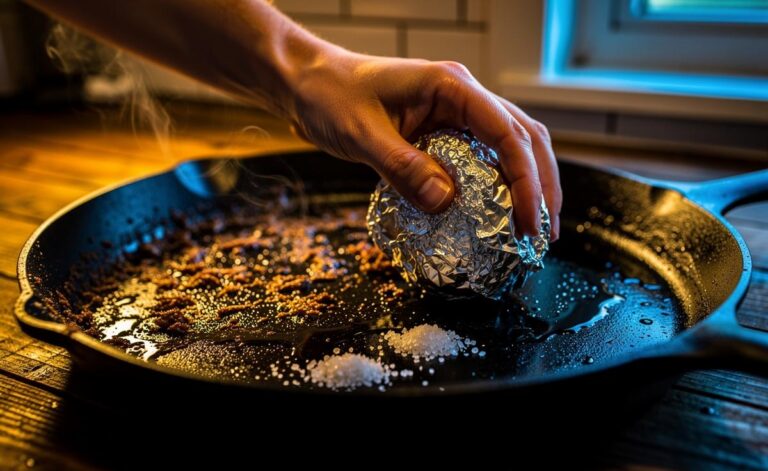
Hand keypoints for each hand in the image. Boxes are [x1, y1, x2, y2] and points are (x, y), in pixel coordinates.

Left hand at [288, 50, 561, 240]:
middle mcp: (463, 94)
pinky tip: (498, 212)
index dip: (527, 181)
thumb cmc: (329, 97)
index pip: (507, 133)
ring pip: (510, 145)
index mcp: (451, 86)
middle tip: (543, 234)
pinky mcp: (443, 128)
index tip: (529, 222)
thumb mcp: (361, 134)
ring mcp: (455, 110)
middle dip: (541, 186)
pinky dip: (498, 183)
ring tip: (533, 227)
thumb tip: (446, 203)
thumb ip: (402, 168)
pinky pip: (482, 154)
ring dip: (528, 184)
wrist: (307, 82)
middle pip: (524, 138)